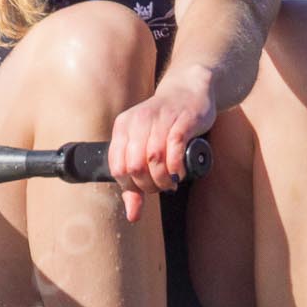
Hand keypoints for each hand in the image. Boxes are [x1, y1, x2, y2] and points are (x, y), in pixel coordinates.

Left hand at [106, 66, 215, 221]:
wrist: (190, 91)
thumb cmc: (164, 124)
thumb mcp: (143, 146)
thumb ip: (135, 180)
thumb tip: (132, 216)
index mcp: (123, 127)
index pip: (117, 167)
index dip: (130, 186)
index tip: (145, 189)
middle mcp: (138, 121)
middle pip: (134, 165)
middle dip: (147, 185)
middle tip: (160, 187)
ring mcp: (160, 120)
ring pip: (153, 158)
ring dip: (162, 179)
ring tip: (169, 183)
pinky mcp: (182, 121)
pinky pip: (174, 146)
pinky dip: (175, 166)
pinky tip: (179, 173)